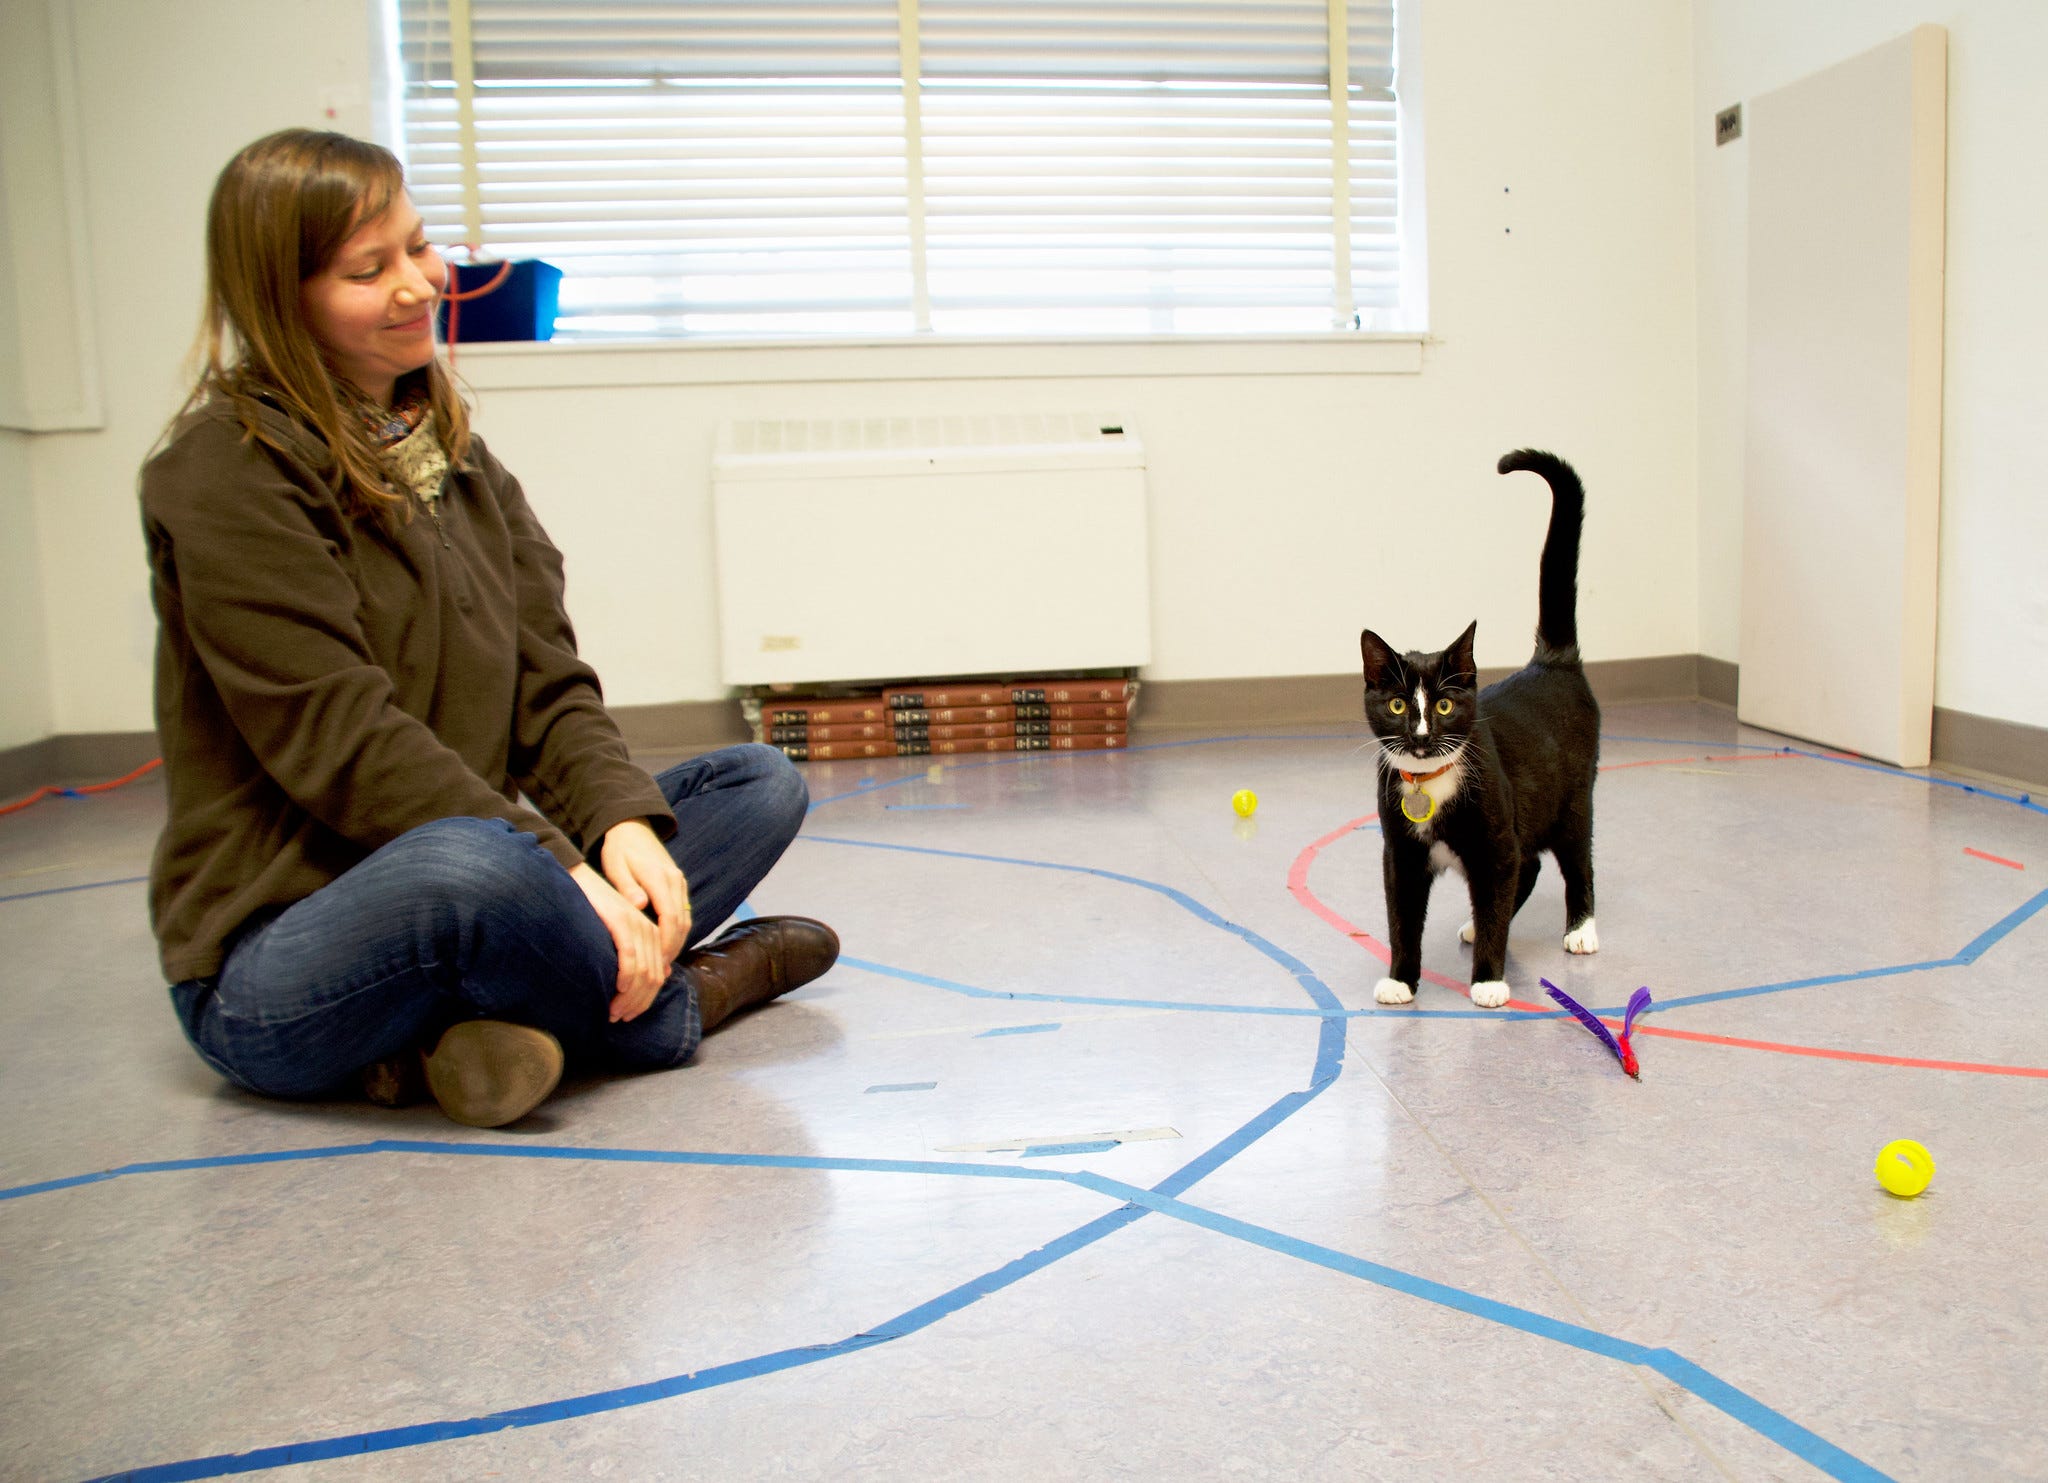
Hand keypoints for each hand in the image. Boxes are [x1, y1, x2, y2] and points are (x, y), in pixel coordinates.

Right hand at [569, 862, 667, 1022]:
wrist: (576, 880)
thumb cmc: (592, 912)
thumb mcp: (619, 933)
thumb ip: (640, 953)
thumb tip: (663, 976)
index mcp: (653, 934)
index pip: (657, 976)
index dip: (645, 1000)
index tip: (628, 1015)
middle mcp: (650, 930)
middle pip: (653, 978)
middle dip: (637, 1003)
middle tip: (618, 1018)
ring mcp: (637, 924)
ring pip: (643, 972)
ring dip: (629, 997)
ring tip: (613, 1011)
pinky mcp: (621, 920)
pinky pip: (630, 956)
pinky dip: (626, 976)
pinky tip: (617, 989)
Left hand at [599, 819, 692, 964]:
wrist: (632, 828)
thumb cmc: (619, 850)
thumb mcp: (616, 866)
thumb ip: (627, 887)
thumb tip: (639, 905)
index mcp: (660, 877)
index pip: (669, 917)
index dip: (664, 942)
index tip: (655, 962)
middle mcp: (675, 880)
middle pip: (681, 922)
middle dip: (672, 948)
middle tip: (659, 971)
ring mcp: (679, 882)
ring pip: (686, 919)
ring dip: (676, 942)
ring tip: (662, 964)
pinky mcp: (679, 884)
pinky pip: (683, 913)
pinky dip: (677, 932)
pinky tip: (666, 947)